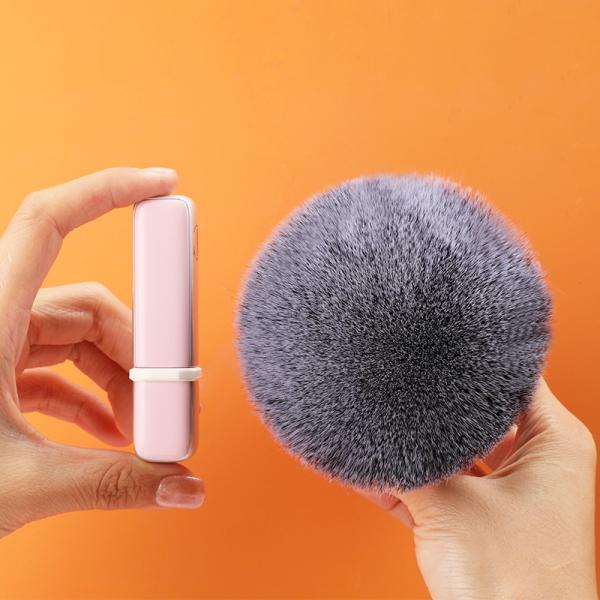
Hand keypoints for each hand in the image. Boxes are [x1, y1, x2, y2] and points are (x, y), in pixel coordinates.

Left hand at [0, 167, 203, 538]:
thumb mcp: (19, 482)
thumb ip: (112, 483)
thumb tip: (184, 485)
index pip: (48, 222)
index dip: (107, 191)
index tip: (161, 184)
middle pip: (90, 305)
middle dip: (137, 353)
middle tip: (164, 397)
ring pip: (81, 340)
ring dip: (120, 380)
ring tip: (139, 427)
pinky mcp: (0, 377)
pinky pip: (61, 370)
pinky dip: (93, 396)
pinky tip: (111, 430)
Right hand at [366, 379, 596, 599]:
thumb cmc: (515, 586)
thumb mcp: (450, 507)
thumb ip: (407, 464)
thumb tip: (374, 431)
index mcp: (553, 442)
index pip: (511, 378)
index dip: (471, 360)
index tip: (432, 345)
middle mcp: (537, 460)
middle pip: (477, 415)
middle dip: (433, 411)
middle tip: (395, 388)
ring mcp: (511, 491)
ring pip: (456, 453)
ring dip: (417, 452)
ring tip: (377, 432)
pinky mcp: (487, 519)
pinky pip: (445, 487)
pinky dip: (412, 483)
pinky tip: (373, 473)